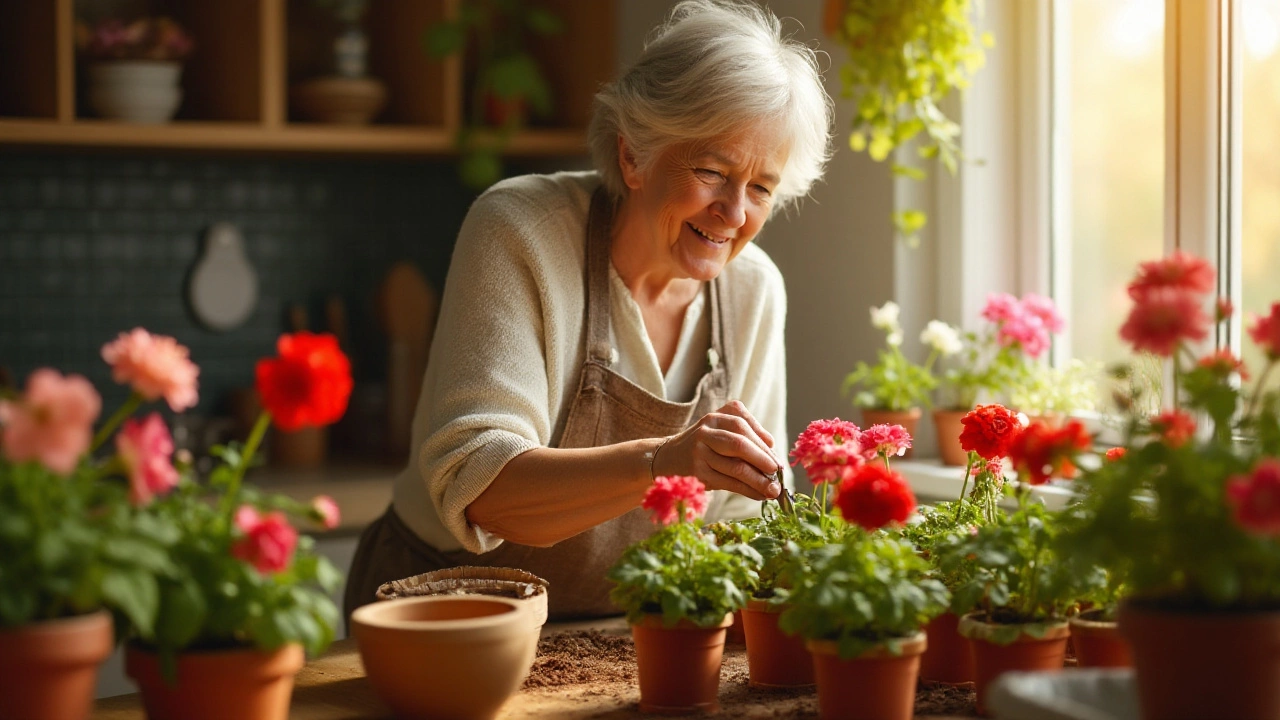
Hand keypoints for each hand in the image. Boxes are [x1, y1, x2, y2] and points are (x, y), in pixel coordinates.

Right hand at [653, 400, 781, 500]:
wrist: (668, 457)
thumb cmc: (705, 445)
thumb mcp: (722, 431)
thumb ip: (746, 436)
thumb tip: (773, 450)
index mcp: (716, 416)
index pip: (743, 425)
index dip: (763, 442)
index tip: (777, 458)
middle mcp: (705, 431)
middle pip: (739, 444)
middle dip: (763, 460)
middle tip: (778, 473)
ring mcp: (699, 452)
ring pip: (735, 467)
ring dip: (758, 481)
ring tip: (773, 490)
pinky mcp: (697, 473)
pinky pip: (728, 483)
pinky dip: (747, 490)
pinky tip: (759, 495)